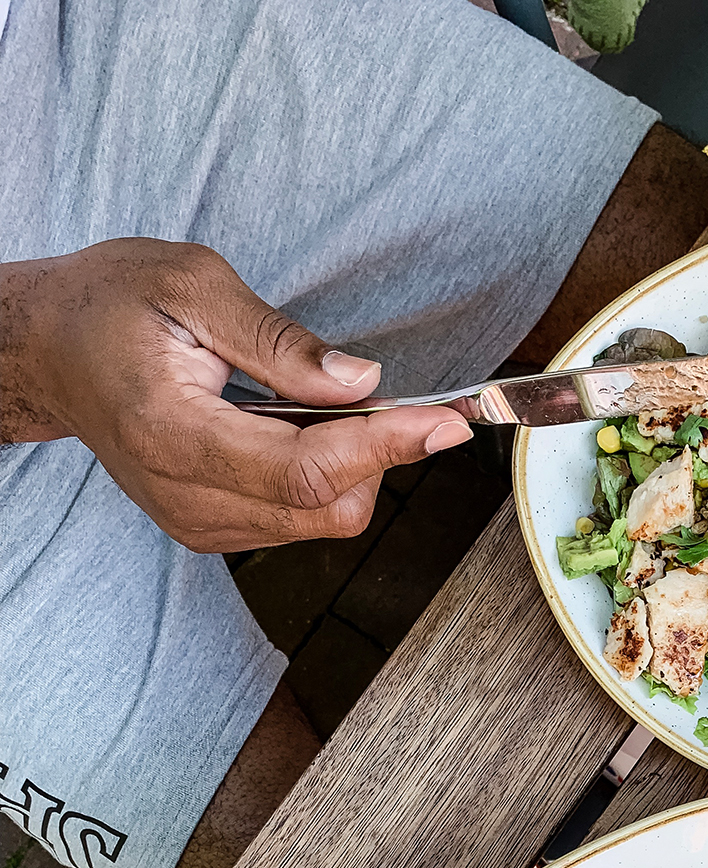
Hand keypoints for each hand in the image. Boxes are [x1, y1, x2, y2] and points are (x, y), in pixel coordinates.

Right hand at [0, 238, 472, 550]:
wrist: (49, 350)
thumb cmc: (109, 306)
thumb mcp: (193, 285)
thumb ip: (281, 342)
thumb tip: (362, 381)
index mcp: (173, 432)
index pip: (305, 467)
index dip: (386, 447)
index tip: (444, 424)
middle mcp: (185, 496)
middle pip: (325, 508)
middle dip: (378, 458)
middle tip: (392, 401)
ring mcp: (198, 522)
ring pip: (320, 521)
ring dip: (353, 469)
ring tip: (327, 406)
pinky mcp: (210, 529)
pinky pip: (298, 521)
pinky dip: (325, 479)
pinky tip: (305, 432)